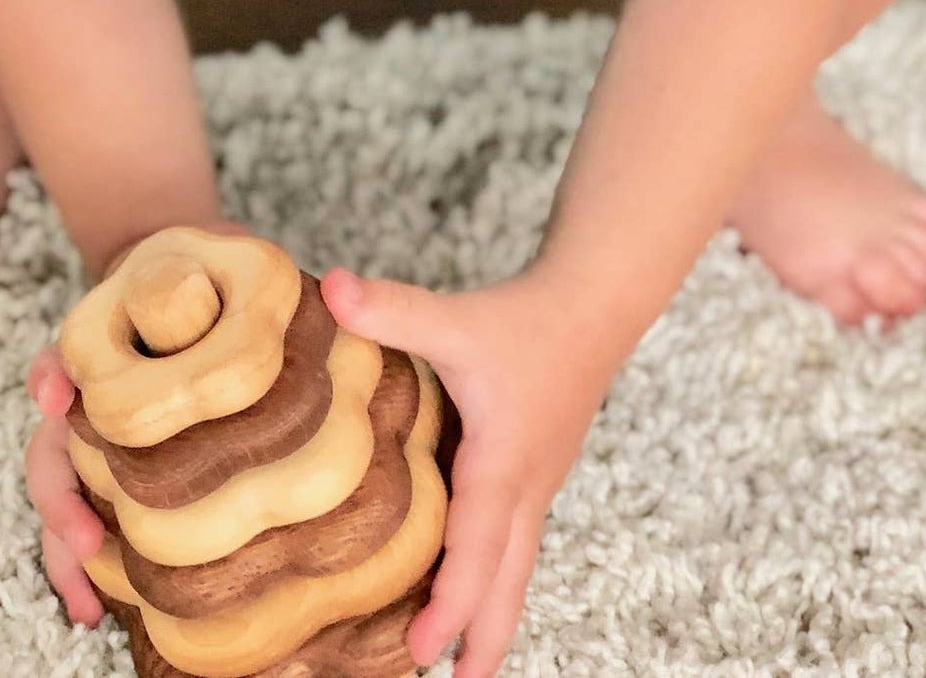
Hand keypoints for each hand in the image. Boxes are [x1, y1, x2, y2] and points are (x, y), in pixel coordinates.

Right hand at [25, 217, 252, 625]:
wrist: (192, 277)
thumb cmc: (214, 271)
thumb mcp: (231, 260)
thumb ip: (261, 278)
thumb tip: (337, 290)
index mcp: (115, 340)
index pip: (69, 359)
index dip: (56, 375)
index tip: (58, 399)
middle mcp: (98, 393)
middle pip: (55, 445)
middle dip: (60, 494)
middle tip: (88, 538)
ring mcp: (105, 432)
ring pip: (65, 490)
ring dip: (67, 542)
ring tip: (90, 600)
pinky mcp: (125, 466)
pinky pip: (94, 513)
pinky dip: (86, 561)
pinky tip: (100, 607)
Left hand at [319, 266, 615, 677]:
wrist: (594, 306)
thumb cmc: (525, 319)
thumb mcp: (455, 317)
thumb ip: (391, 309)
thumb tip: (331, 286)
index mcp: (502, 462)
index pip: (475, 545)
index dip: (450, 600)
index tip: (424, 650)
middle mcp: (524, 484)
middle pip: (505, 578)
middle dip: (478, 634)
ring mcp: (536, 482)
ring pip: (516, 565)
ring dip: (492, 613)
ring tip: (469, 667)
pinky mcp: (536, 470)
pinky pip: (517, 538)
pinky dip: (497, 574)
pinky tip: (475, 582)